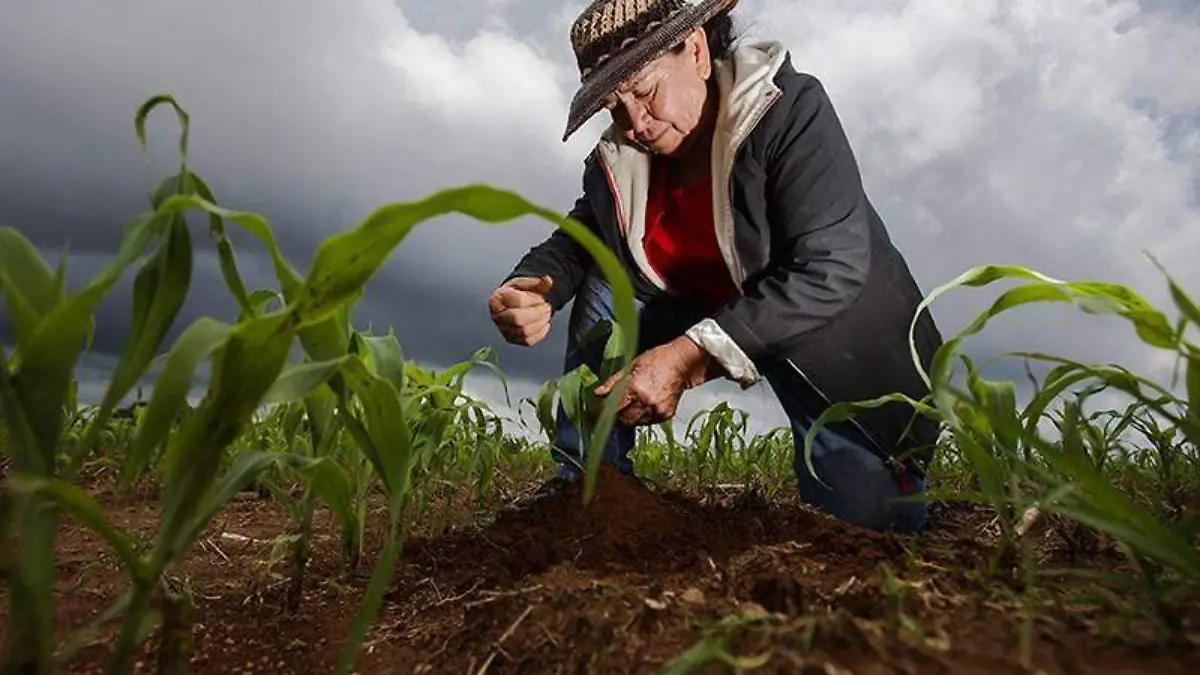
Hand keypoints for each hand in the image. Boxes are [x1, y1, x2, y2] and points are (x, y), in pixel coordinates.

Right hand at [488, 276, 553, 345]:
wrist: (513, 304)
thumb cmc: (518, 293)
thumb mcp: (526, 284)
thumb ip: (538, 282)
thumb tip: (547, 280)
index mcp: (497, 299)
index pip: (518, 301)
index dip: (534, 299)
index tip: (541, 297)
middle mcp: (496, 316)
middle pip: (518, 319)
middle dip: (537, 313)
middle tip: (546, 307)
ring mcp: (503, 330)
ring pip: (524, 332)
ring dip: (540, 322)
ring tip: (545, 314)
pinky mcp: (512, 340)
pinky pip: (528, 341)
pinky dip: (540, 332)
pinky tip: (543, 323)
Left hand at [593, 336, 722, 425]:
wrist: (683, 362)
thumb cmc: (658, 359)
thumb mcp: (631, 365)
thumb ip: (613, 382)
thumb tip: (597, 393)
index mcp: (634, 387)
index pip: (612, 408)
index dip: (601, 413)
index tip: (594, 414)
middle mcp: (645, 401)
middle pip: (622, 419)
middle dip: (613, 417)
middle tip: (607, 413)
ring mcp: (656, 410)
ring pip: (634, 423)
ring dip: (626, 418)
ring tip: (625, 408)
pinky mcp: (665, 414)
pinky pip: (647, 422)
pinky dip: (640, 417)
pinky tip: (640, 406)